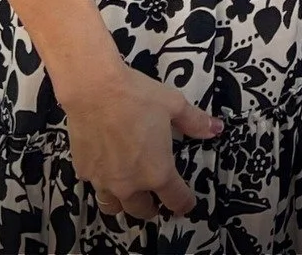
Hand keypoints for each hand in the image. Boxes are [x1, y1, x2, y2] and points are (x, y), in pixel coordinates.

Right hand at [62, 61, 221, 221]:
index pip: (175, 199)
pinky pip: (97, 186)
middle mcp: (130, 185)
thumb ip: (195, 122)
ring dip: (126, 204)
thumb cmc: (139, 97)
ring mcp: (104, 182)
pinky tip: (108, 168)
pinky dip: (105, 184)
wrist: (95, 91)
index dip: (184, 204)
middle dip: (153, 208)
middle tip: (157, 200)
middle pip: (142, 211)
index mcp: (157, 172)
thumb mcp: (174, 105)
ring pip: (115, 207)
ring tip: (131, 193)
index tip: (187, 205)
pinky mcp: (84, 172)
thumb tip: (217, 129)